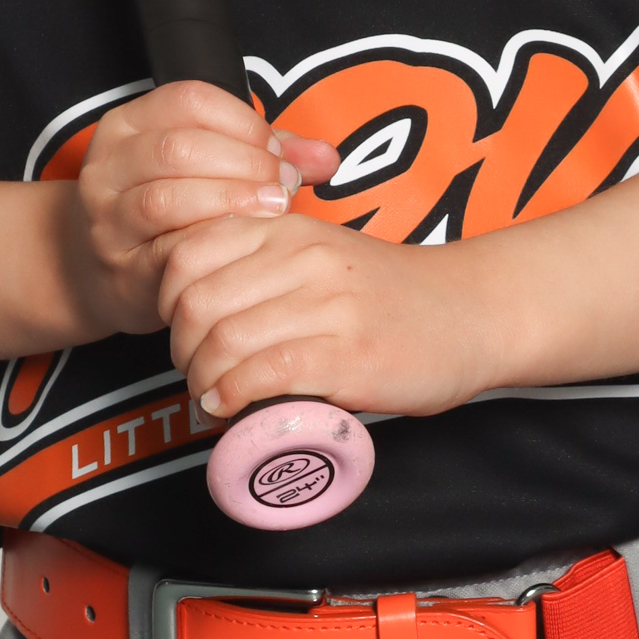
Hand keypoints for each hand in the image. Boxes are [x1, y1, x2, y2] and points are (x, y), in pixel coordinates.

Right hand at [70, 82, 337, 339]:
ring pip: (166, 198)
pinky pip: (166, 250)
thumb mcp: (207, 166)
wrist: (101, 272)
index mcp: (130, 124)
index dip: (244, 123)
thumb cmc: (167, 211)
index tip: (277, 151)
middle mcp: (109, 164)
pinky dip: (211, 244)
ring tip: (270, 212)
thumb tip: (328, 156)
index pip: (190, 100)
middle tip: (282, 186)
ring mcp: (107, 217)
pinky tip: (242, 247)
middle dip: (244, 164)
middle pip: (180, 147)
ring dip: (229, 203)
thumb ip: (267, 154)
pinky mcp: (119, 266)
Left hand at [158, 215, 495, 420]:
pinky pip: (262, 375)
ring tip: (213, 396)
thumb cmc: (388, 293)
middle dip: (180, 349)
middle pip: (194, 303)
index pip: (187, 252)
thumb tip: (189, 306)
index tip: (181, 328)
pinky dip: (232, 398)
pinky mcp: (347, 356)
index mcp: (288, 229)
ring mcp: (327, 306)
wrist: (472, 313)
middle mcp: (303, 259)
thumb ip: (261, 264)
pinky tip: (232, 408)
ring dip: (202, 382)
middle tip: (195, 373)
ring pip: (221, 342)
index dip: (166, 299)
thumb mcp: (319, 253)